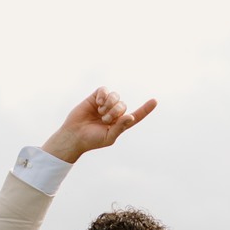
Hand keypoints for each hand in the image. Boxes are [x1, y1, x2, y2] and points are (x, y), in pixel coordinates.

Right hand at [40, 86, 157, 163]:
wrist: (74, 135)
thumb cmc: (92, 140)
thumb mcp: (109, 137)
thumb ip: (120, 127)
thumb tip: (131, 117)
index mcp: (120, 124)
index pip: (136, 115)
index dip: (145, 109)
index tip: (155, 101)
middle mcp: (114, 113)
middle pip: (123, 105)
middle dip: (115, 112)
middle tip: (104, 120)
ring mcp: (105, 104)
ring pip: (115, 96)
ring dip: (109, 104)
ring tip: (100, 112)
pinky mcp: (96, 97)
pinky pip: (104, 90)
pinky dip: (103, 94)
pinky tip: (98, 102)